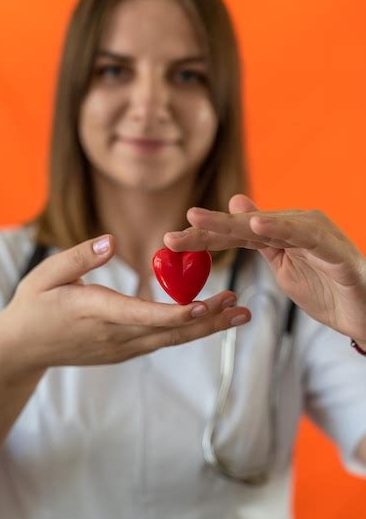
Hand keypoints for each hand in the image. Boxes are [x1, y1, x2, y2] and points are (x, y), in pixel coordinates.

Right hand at [0, 234, 250, 373]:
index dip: (178, 314)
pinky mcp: (122, 351)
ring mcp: (120, 348)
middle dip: (209, 320)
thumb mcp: (46, 274)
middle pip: (170, 332)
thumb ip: (80, 257)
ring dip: (206, 327)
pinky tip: (208, 320)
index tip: (209, 305)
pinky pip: (160, 341)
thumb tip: (111, 240)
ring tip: (238, 314)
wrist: (21, 348)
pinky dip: (188, 331)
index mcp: (96, 311)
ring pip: (171, 340)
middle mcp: (115, 335)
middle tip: (243, 308)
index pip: (144, 315)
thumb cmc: (33, 305)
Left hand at [164, 194, 365, 341]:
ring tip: (198, 220)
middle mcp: (294, 227)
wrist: (365, 312)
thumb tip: (238, 206)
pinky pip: (303, 236)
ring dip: (230, 224)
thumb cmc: (326, 289)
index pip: (235, 233)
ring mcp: (313, 234)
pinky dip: (280, 229)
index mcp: (280, 234)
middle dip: (206, 229)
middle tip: (173, 233)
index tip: (171, 242)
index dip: (203, 237)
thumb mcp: (283, 265)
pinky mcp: (331, 249)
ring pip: (266, 227)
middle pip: (244, 227)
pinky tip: (255, 224)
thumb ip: (260, 239)